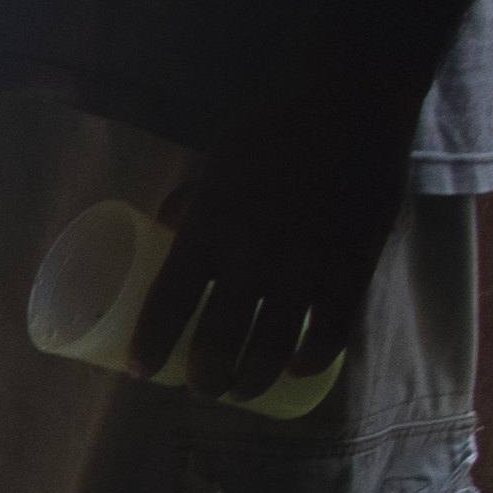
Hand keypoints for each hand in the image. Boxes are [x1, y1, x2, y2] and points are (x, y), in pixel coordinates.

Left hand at [136, 112, 413, 402]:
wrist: (350, 102)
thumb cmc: (273, 125)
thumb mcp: (212, 162)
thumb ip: (188, 202)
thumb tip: (163, 228)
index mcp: (207, 230)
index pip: (167, 305)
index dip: (150, 346)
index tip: (140, 371)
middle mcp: (251, 259)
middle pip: (218, 344)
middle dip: (204, 378)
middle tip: (201, 386)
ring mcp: (304, 269)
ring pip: (270, 351)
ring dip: (250, 382)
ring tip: (240, 391)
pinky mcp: (352, 270)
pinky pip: (329, 335)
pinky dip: (309, 360)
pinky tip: (295, 369)